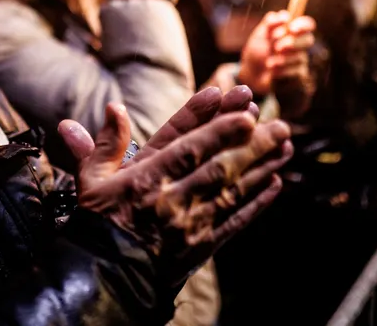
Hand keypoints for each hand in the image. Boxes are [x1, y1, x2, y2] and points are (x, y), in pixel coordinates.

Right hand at [58, 87, 291, 281]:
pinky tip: (275, 182)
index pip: (182, 143)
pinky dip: (257, 201)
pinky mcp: (202, 246)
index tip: (230, 97)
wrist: (106, 278)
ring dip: (262, 165)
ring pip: (232, 189)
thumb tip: (114, 107)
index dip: (208, 119)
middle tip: (277, 122)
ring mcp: (190, 224)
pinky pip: (235, 220)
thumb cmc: (99, 223)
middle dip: (250, 142)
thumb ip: (105, 144)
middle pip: (217, 163)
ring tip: (285, 145)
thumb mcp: (92, 180)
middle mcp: (171, 199)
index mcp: (144, 179)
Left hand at [238, 12, 316, 97]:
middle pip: (309, 40)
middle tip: (277, 48)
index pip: (307, 24)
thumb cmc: (258, 50)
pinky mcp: (300, 75)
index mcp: (292, 31)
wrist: (251, 72)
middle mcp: (300, 44)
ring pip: (300, 57)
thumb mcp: (260, 34)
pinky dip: (281, 71)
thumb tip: (285, 16)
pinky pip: (296, 72)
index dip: (303, 25)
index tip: (292, 29)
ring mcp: (301, 60)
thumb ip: (270, 22)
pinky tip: (272, 72)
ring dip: (281, 60)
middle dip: (292, 43)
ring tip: (268, 63)